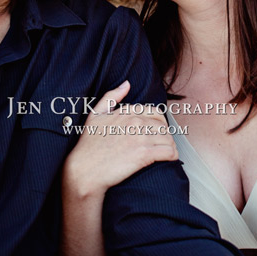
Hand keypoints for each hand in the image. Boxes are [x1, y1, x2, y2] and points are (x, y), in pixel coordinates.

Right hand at [61, 80, 178, 199]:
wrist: (84, 171)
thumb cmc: (88, 146)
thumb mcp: (95, 115)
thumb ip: (111, 97)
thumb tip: (126, 84)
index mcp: (127, 112)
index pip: (155, 112)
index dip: (159, 123)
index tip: (157, 132)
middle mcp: (136, 122)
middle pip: (163, 126)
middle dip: (165, 135)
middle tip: (162, 144)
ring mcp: (141, 138)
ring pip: (168, 138)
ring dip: (170, 146)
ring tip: (166, 153)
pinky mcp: (144, 154)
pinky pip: (169, 152)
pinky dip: (172, 155)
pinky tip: (170, 159)